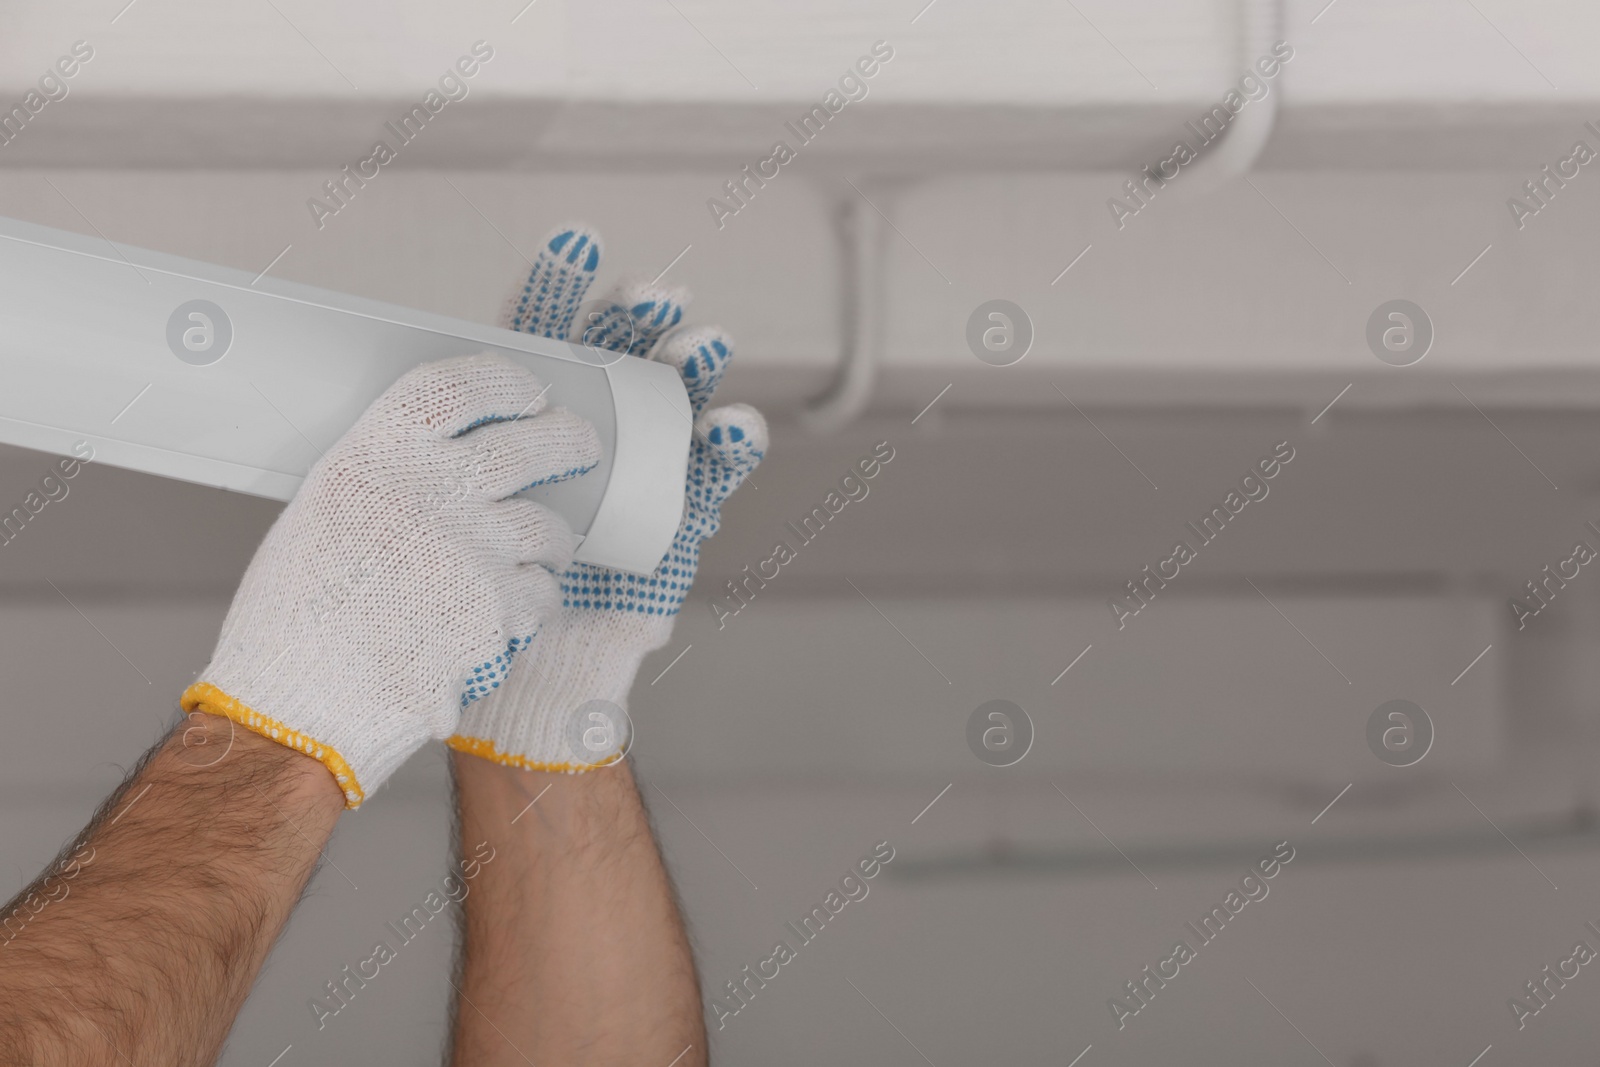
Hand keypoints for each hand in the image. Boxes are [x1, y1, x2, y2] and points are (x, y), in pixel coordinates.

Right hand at [183, 353, 599, 805]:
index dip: (503, 383)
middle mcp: (429, 491)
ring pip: (546, 527)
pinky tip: (501, 620)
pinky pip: (540, 595)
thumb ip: (386, 485)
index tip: (528, 391)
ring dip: (547, 541)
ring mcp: (472, 549)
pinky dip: (528, 607)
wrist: (297, 710)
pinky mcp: (501, 609)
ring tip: (537, 552)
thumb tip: (442, 469)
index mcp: (373, 458)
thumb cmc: (293, 627)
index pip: (456, 387)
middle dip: (566, 440)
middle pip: (528, 443)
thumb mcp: (322, 519)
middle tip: (579, 443)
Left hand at [450, 225, 766, 769]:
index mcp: (528, 417)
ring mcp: (643, 469)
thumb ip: (420, 461)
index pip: (546, 338)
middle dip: (641, 319)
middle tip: (652, 295)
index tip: (575, 241)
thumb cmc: (467, 593)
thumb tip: (342, 383)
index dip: (562, 291)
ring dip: (695, 369)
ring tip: (702, 343)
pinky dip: (730, 449)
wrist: (517, 675)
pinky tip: (735, 426)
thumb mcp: (433, 517)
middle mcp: (593, 430)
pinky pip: (711, 476)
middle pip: (623, 356)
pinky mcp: (682, 517)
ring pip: (676, 402)